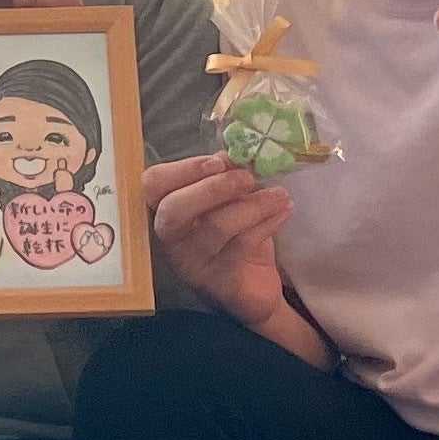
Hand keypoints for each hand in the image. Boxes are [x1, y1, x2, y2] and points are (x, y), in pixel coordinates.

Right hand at [139, 154, 298, 328]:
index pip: (154, 184)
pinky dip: (268, 222)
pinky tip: (285, 210)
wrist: (253, 286)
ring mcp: (192, 263)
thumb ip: (224, 175)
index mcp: (165, 209)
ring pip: (216, 227)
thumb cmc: (234, 234)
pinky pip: (242, 245)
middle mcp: (170, 238)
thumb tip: (235, 153)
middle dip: (214, 188)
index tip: (220, 160)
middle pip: (174, 210)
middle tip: (248, 178)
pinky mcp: (219, 281)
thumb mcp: (228, 200)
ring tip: (280, 194)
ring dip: (253, 204)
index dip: (184, 169)